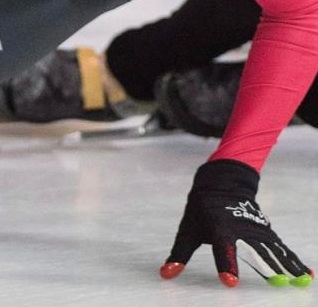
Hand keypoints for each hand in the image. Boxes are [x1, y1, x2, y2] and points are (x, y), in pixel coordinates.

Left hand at [161, 159, 311, 287]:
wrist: (222, 183)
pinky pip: (281, 248)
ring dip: (286, 267)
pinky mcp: (266, 231)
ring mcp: (256, 230)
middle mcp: (241, 230)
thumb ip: (179, 254)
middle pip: (255, 252)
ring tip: (299, 282)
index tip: (229, 282)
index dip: (225, 265)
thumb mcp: (186, 230)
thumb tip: (165, 275)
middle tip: (279, 284)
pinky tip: (306, 276)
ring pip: (273, 251)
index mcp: (219, 229)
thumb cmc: (200, 210)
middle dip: (267, 268)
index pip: (222, 250)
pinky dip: (294, 261)